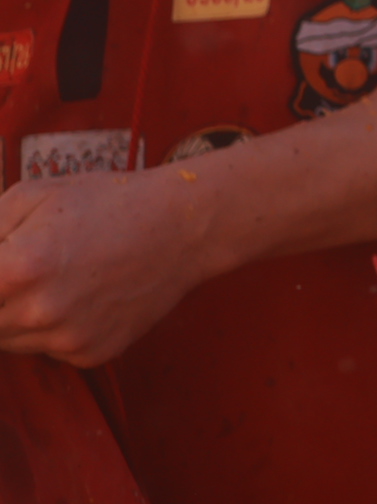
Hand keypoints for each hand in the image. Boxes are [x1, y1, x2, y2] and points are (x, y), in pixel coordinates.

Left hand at [0, 164, 222, 365]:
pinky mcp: (91, 354)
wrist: (184, 226)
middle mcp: (39, 312)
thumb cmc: (110, 202)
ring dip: (15, 314)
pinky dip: (51, 328)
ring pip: (8, 340)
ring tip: (53, 277)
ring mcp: (67, 339)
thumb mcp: (33, 195)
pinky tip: (80, 294)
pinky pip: (47, 349)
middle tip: (26, 269)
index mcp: (19, 267)